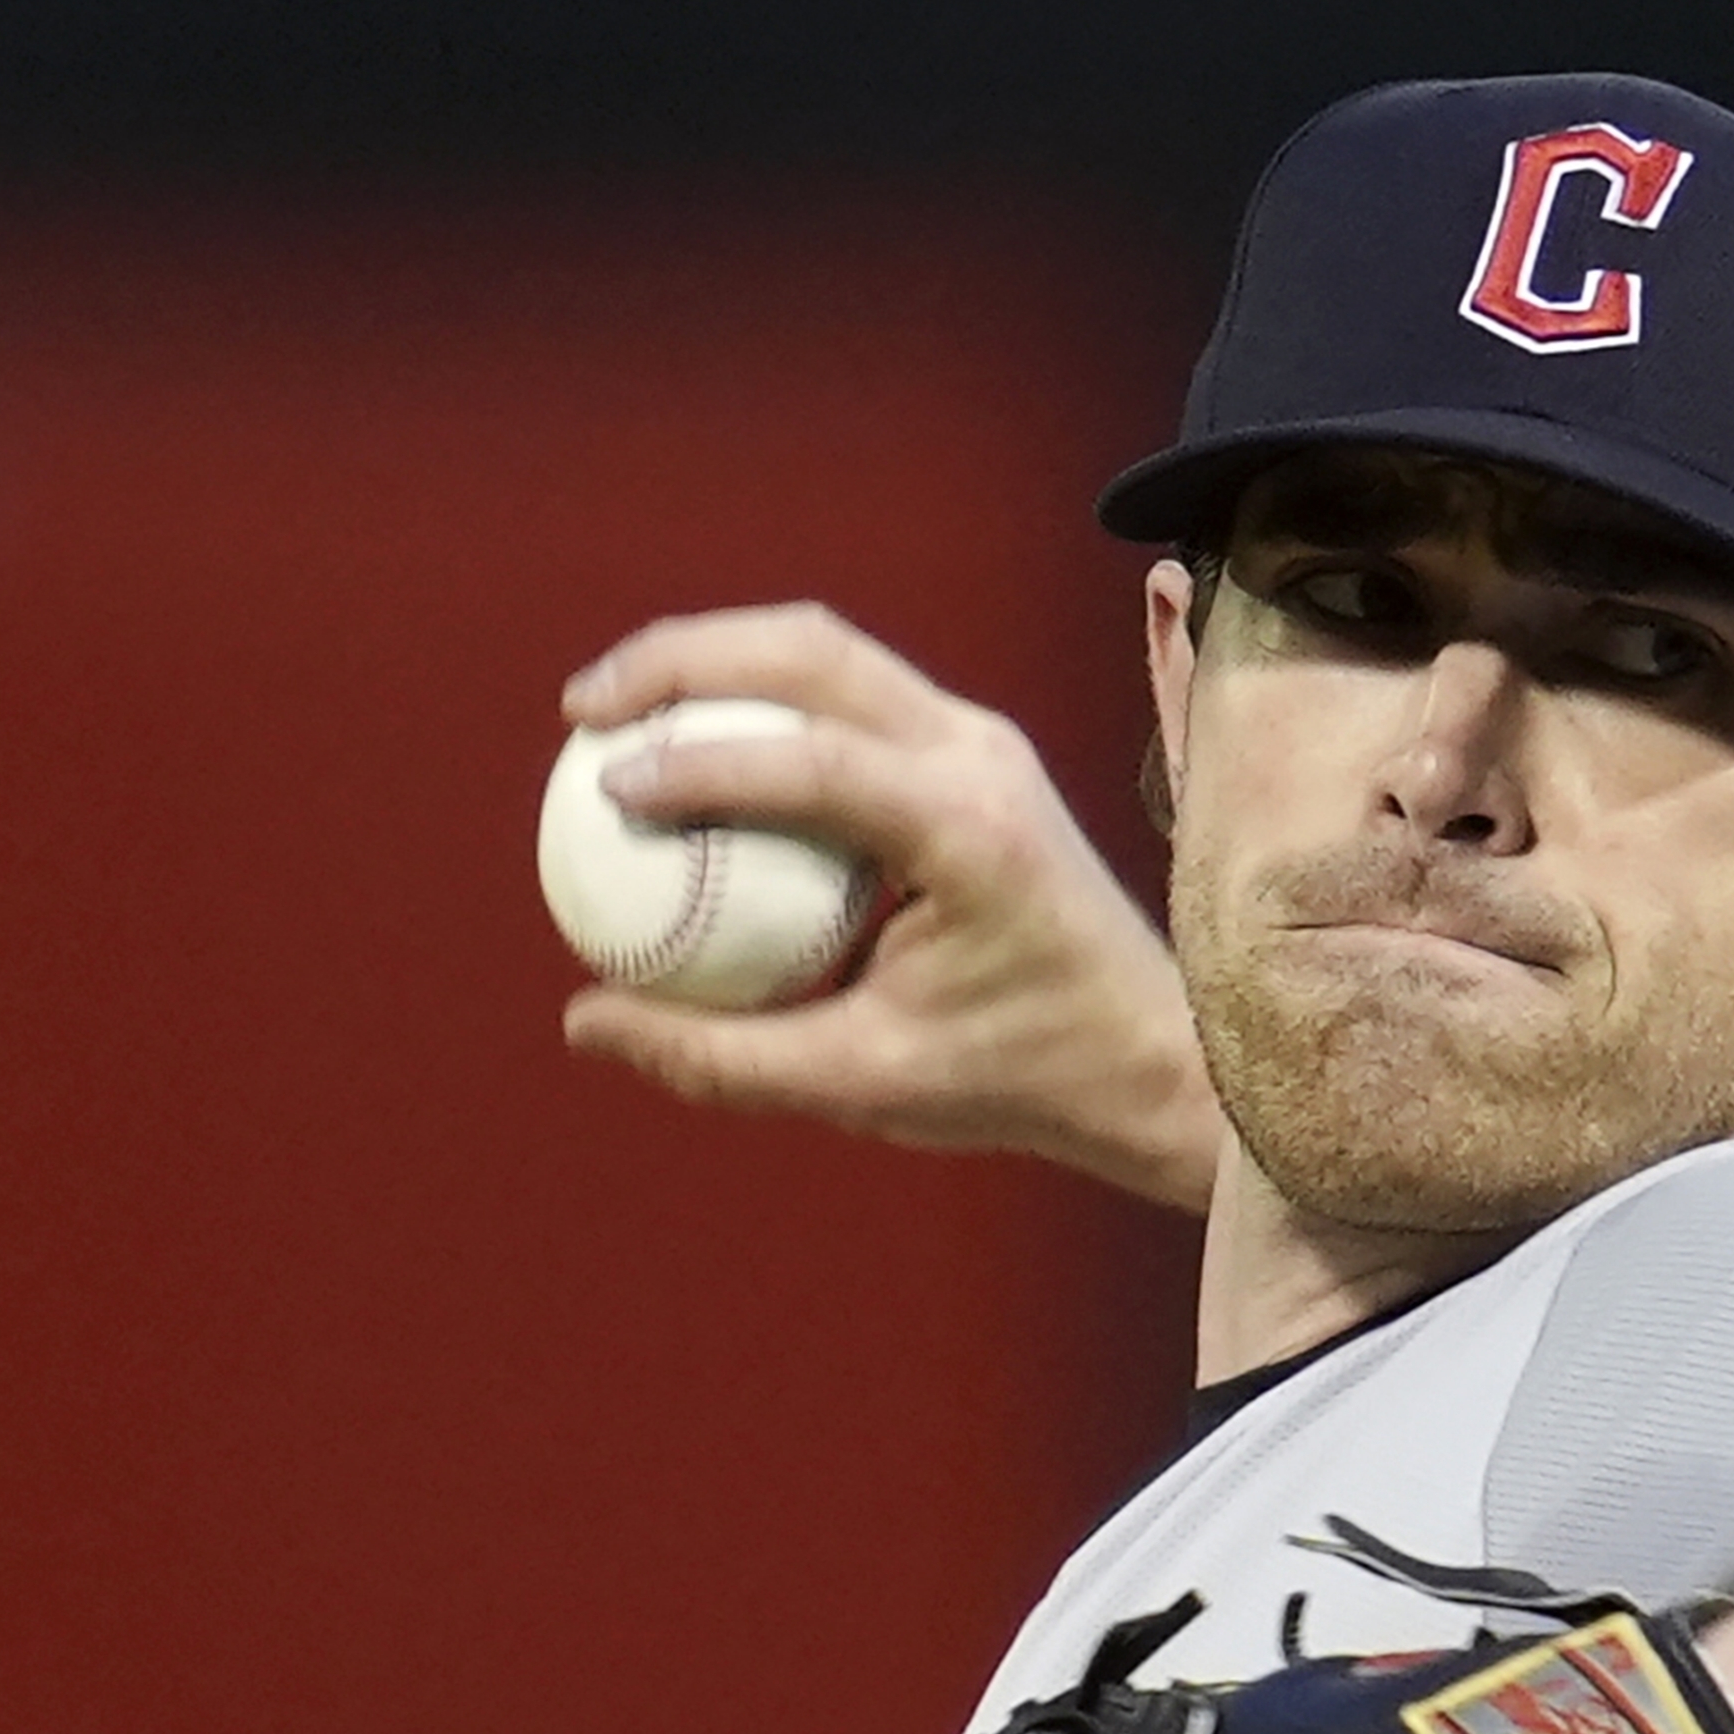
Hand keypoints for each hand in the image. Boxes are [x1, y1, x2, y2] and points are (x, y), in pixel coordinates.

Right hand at [556, 603, 1219, 1210]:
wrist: (1149, 1051)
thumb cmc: (1021, 1073)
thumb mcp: (865, 1082)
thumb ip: (721, 1055)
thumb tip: (585, 1022)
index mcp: (970, 831)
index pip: (816, 763)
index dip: (700, 761)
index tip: (605, 785)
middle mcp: (982, 758)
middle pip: (813, 652)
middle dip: (684, 658)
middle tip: (584, 711)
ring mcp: (983, 742)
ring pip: (829, 651)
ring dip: (717, 659)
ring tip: (615, 709)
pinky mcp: (973, 751)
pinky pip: (849, 694)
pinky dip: (760, 700)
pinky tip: (688, 745)